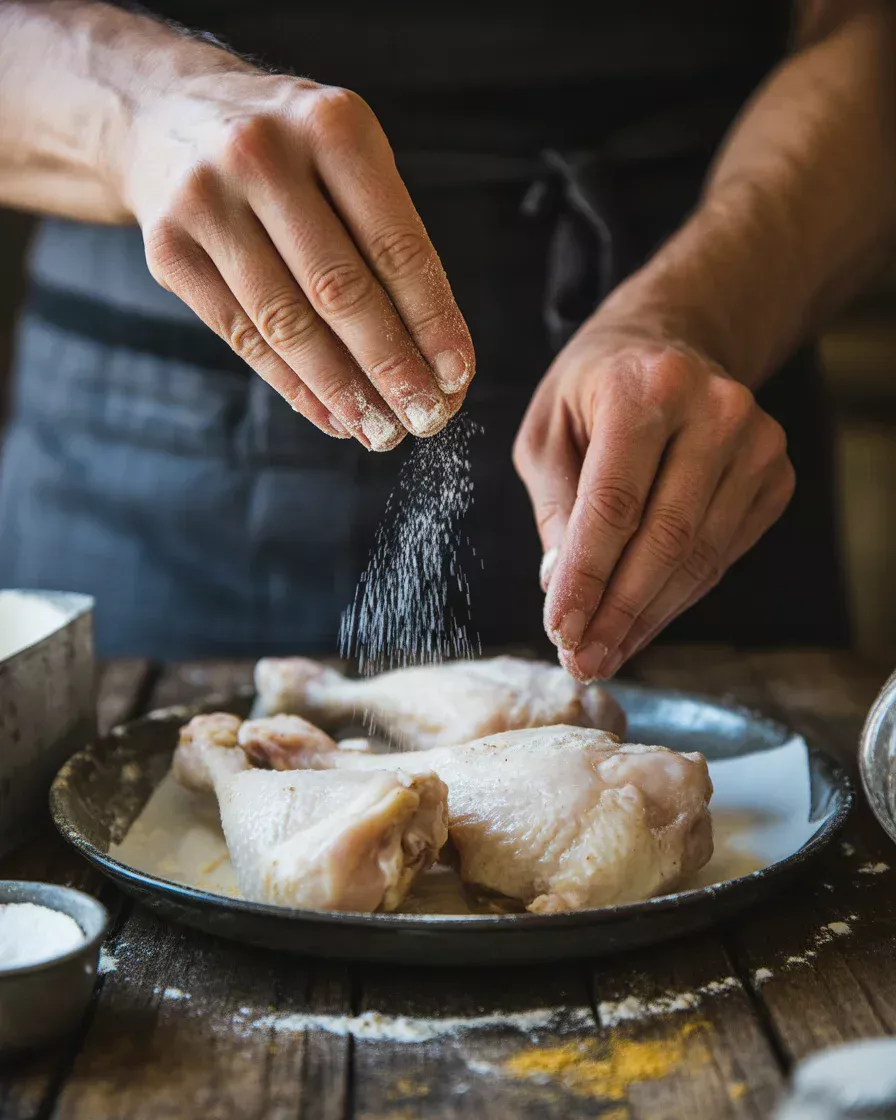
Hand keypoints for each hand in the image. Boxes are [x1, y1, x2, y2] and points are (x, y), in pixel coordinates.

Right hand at [120, 69, 473, 448]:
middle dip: (390, 366)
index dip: (431, 319)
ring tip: (380, 431)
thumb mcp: (346, 157)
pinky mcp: (170, 251)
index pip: (395, 244)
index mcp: (330, 125)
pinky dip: (294, 387)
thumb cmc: (289, 154)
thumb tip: (434, 356)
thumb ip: (385, 237)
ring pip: (287, 324)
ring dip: (343, 390)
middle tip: (425, 419)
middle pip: (339, 289)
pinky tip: (332, 416)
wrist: (163, 118)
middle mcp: (262, 155)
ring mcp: (206, 203)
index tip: (457, 375)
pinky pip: (243, 337)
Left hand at [513, 322, 794, 679]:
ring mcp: (757, 443)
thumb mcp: (548, 431)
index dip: (587, 576)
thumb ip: (556, 506)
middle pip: (665, 538)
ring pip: (698, 557)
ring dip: (647, 617)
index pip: (615, 502)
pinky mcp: (775, 476)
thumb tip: (562, 586)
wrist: (668, 344)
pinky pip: (721, 556)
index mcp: (646, 388)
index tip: (560, 630)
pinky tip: (639, 623)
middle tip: (581, 660)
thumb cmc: (593, 390)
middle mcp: (715, 411)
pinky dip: (677, 598)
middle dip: (617, 612)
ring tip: (603, 654)